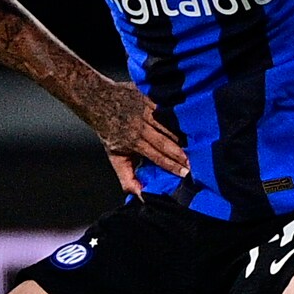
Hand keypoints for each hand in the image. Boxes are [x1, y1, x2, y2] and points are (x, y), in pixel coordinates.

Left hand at [81, 76, 187, 193]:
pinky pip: (167, 109)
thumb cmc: (110, 132)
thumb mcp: (115, 157)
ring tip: (196, 144)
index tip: (185, 173)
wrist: (98, 102)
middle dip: (181, 153)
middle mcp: (141, 127)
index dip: (172, 166)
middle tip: (195, 162)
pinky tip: (188, 123)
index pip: (157, 157)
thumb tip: (140, 195)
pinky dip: (178, 117)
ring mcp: (145, 111)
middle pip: (167, 142)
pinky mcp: (149, 99)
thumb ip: (127, 177)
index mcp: (134, 142)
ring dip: (183, 135)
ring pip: (169, 126)